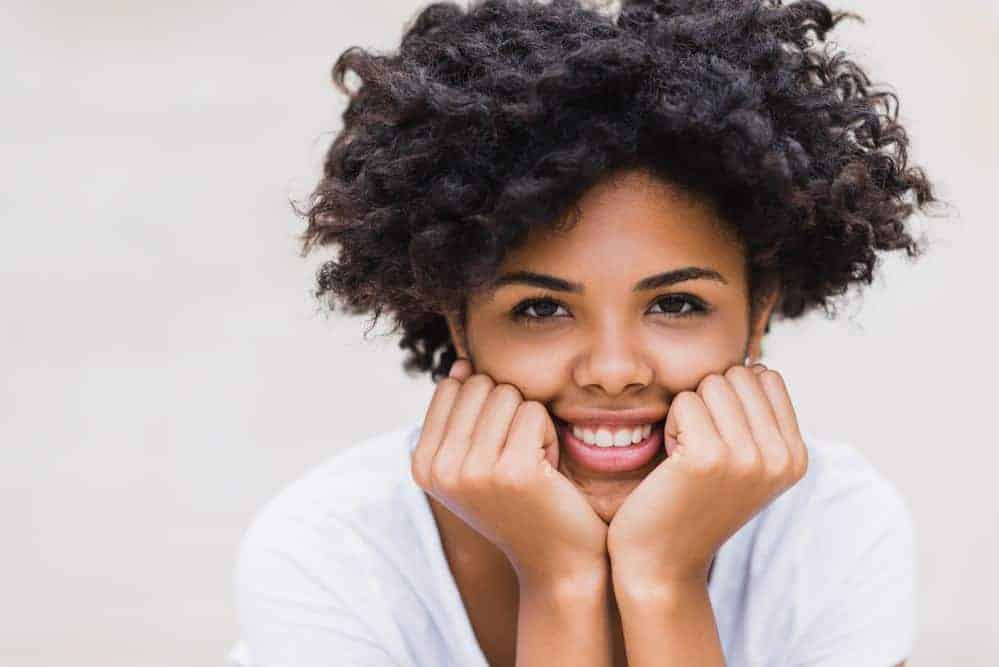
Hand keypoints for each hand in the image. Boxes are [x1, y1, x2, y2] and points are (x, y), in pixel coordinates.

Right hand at [410, 358, 608, 585]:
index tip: (494, 450)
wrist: (557, 561)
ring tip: (530, 464)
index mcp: (423, 464)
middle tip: (516, 458)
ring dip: (529, 423)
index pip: (451, 387)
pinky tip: (547, 471)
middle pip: (480, 385)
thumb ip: (459, 414)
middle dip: (508, 412)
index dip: (485, 407)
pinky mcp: (513, 471)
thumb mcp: (473, 460)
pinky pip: (534, 412)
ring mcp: (474, 471)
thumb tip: (460, 365)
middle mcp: (440, 469)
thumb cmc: (521, 503)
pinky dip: (549, 435)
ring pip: (508, 394)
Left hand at [606, 364, 808, 585]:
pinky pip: (685, 401)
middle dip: (709, 402)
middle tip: (698, 451)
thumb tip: (755, 362)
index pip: (766, 376)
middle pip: (738, 374)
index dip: (731, 398)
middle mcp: (782, 457)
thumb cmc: (691, 502)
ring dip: (689, 413)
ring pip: (711, 383)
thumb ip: (759, 418)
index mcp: (797, 456)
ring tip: (686, 457)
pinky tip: (671, 463)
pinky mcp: (709, 457)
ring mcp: (749, 458)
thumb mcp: (745, 462)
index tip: (720, 442)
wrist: (660, 561)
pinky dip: (670, 425)